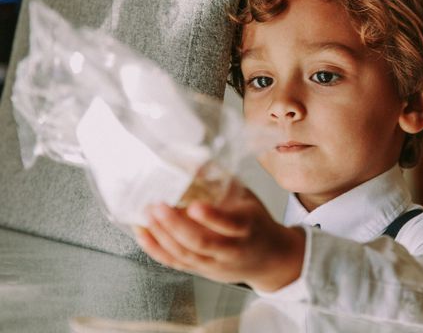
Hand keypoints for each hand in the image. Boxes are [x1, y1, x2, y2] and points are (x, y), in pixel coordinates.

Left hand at [134, 180, 304, 290]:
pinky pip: (175, 263)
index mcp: (246, 227)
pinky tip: (142, 233)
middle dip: (175, 225)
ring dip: (161, 235)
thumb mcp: (247, 197)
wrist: (269, 258)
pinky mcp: (201, 271)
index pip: (228, 224)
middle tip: (157, 205)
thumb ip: (223, 181)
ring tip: (145, 215)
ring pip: (184, 254)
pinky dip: (155, 249)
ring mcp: (214, 264)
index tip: (194, 205)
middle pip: (200, 242)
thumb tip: (195, 162)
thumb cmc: (255, 223)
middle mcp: (230, 249)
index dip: (211, 216)